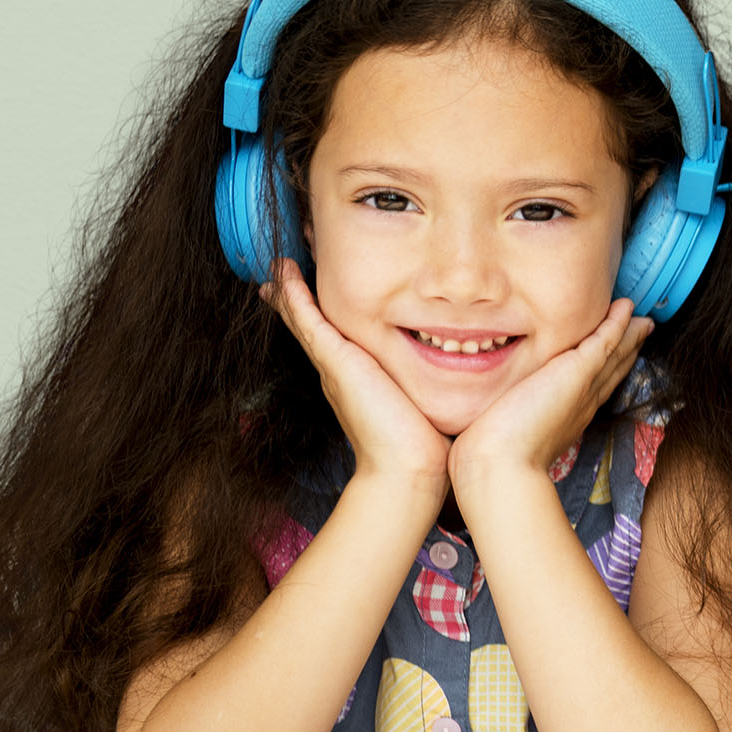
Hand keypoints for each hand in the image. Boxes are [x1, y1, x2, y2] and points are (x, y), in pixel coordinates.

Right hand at [261, 257, 448, 486]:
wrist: (408, 468)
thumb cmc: (422, 440)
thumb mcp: (420, 396)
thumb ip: (424, 379)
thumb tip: (455, 364)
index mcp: (354, 375)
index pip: (334, 335)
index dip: (321, 311)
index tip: (310, 285)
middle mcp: (338, 369)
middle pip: (310, 324)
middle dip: (296, 296)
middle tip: (279, 267)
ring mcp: (333, 365)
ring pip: (304, 319)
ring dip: (289, 290)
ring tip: (277, 263)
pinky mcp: (336, 362)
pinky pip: (309, 322)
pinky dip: (295, 298)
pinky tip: (284, 276)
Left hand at [448, 299, 651, 486]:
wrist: (501, 464)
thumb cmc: (493, 455)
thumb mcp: (502, 430)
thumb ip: (504, 419)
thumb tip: (488, 422)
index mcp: (568, 415)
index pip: (593, 386)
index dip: (607, 369)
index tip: (616, 355)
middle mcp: (582, 402)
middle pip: (612, 370)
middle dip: (627, 350)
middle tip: (643, 330)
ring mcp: (583, 387)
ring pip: (613, 354)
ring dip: (629, 334)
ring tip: (642, 317)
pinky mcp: (578, 373)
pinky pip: (605, 342)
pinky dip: (617, 324)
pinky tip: (625, 308)